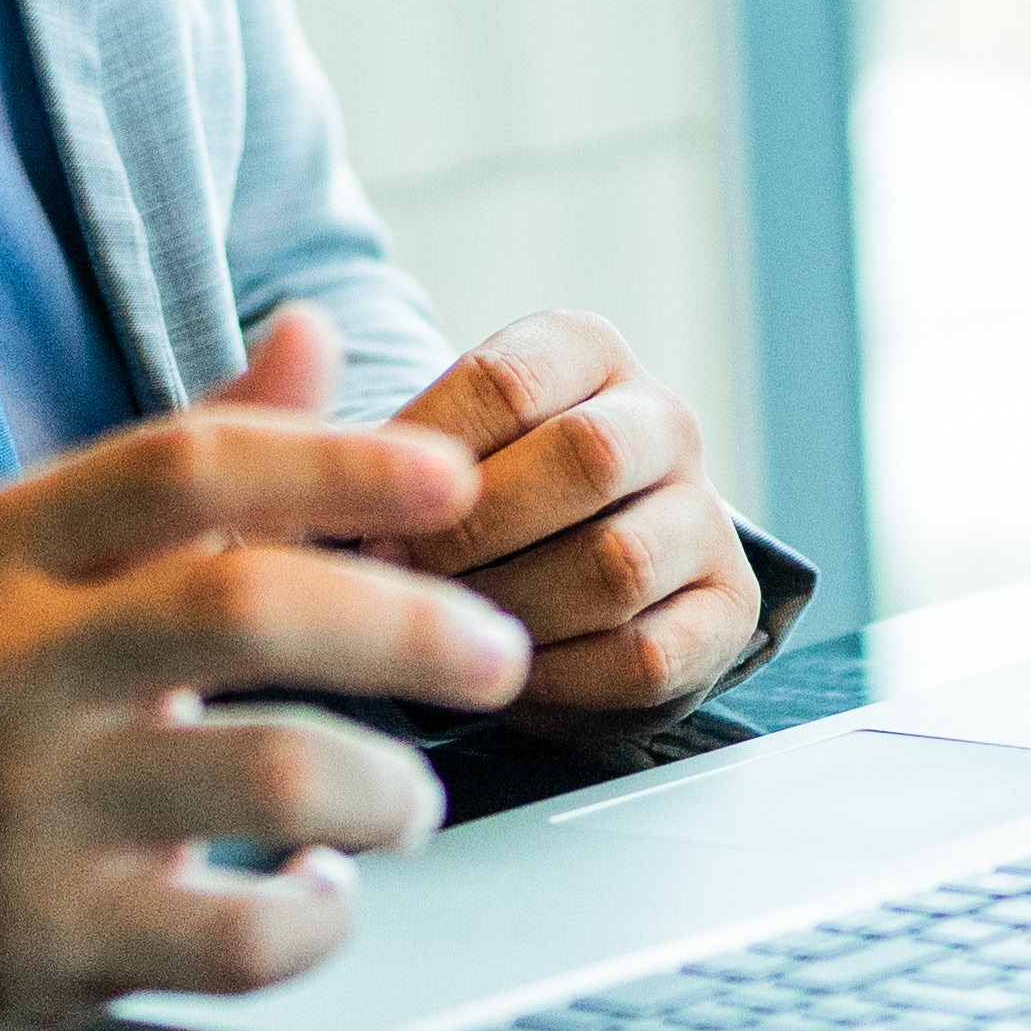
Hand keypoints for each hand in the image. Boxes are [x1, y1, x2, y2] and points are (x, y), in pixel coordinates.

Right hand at [0, 307, 529, 1030]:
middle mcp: (13, 665)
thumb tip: (312, 330)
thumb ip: (199, 458)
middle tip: (497, 656)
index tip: (454, 481)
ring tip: (407, 801)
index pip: (188, 464)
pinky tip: (320, 891)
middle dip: (409, 625)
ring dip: (389, 788)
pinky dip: (322, 916)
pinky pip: (247, 934)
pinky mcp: (56, 937)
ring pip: (273, 778)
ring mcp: (29, 807)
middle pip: (245, 607)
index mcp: (17, 548)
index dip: (338, 462)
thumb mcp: (61, 561)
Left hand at [385, 308, 761, 718]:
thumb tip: (303, 394)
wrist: (552, 581)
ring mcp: (706, 515)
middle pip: (585, 459)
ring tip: (445, 630)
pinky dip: (562, 679)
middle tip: (400, 578)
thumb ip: (366, 432)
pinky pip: (647, 656)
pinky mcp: (726, 612)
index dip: (422, 454)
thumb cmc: (465, 506)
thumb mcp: (418, 449)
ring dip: (515, 609)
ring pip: (619, 564)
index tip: (362, 515)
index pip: (506, 380)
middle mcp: (661, 419)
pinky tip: (507, 676)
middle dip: (474, 533)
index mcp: (584, 351)